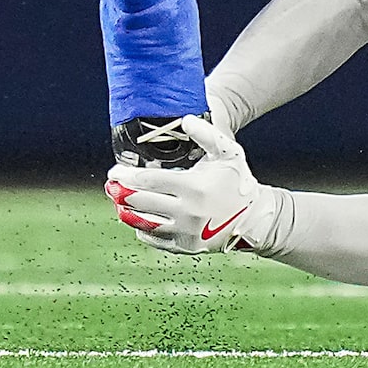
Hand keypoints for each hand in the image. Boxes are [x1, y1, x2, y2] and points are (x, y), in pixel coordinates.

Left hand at [106, 116, 273, 254]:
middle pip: (141, 203)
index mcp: (193, 186)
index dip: (127, 176)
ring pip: (145, 224)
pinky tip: (138, 220)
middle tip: (112, 186)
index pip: (149, 181)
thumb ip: (206, 134)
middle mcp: (187, 212)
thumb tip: (185, 120)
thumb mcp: (228, 153)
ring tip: (119, 203)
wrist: (255, 219)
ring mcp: (186, 232)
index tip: (114, 173)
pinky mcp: (186, 248)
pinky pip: (156, 240)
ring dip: (127, 213)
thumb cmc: (238, 181)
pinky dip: (143, 230)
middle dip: (121, 194)